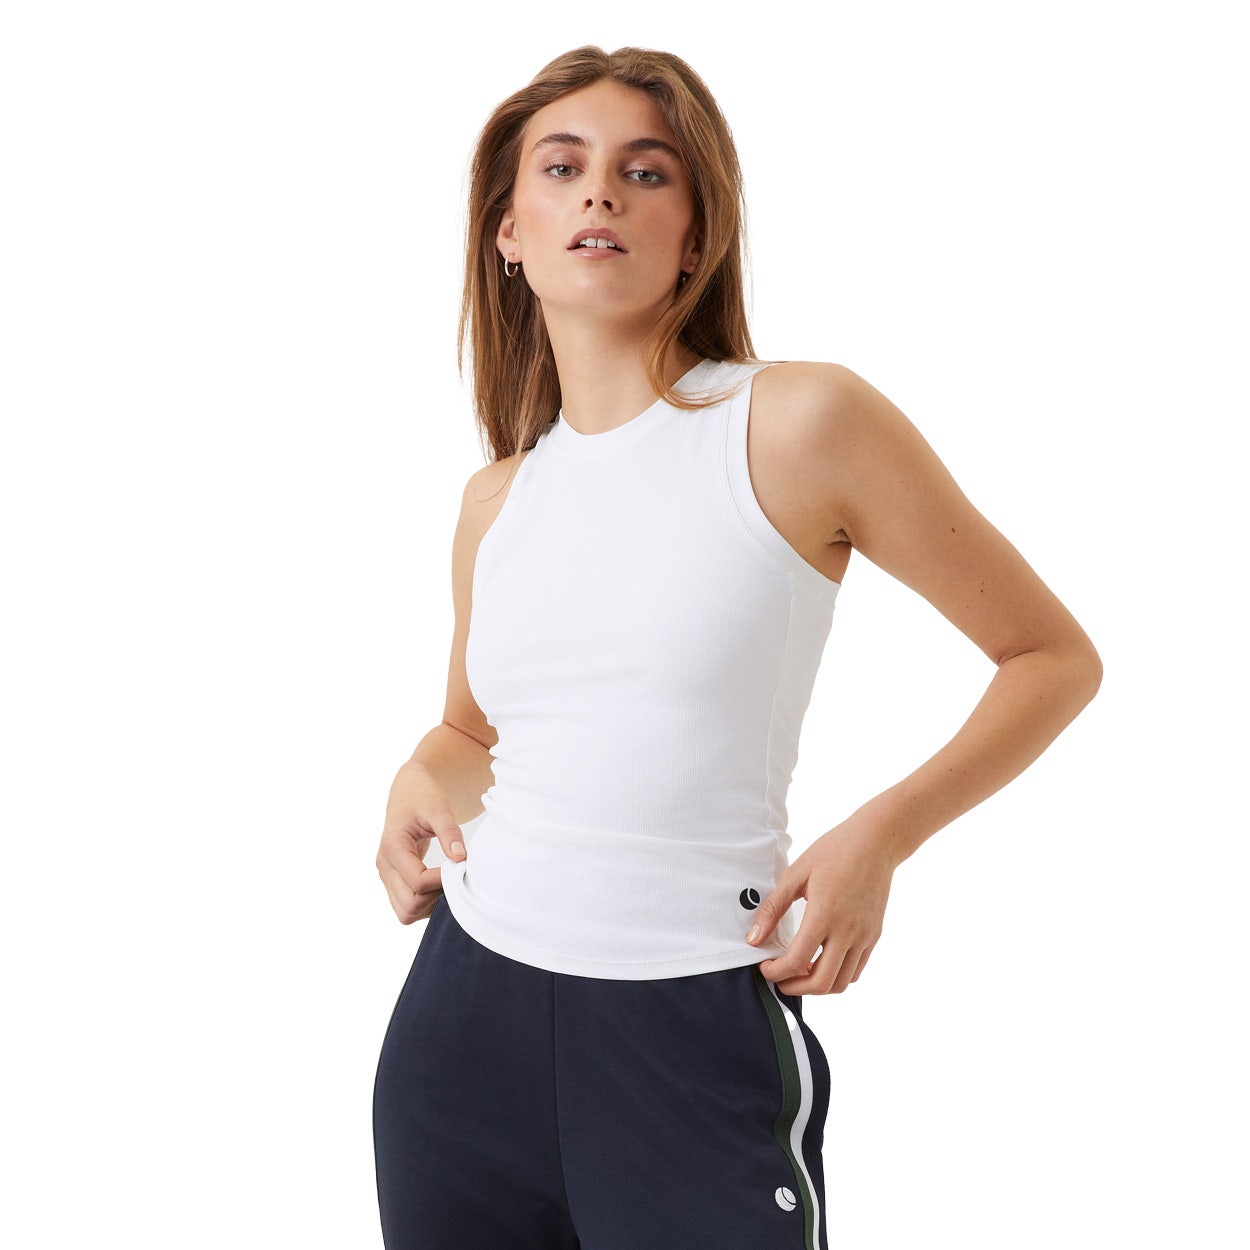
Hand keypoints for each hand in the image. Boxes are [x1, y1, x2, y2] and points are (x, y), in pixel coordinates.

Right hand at [375, 783, 467, 924]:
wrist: (410, 791)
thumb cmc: (423, 797)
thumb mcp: (439, 809)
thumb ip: (449, 832)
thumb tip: (460, 857)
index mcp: (392, 847)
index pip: (418, 882)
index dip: (443, 881)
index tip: (461, 868)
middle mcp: (384, 866)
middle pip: (409, 905)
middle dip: (436, 898)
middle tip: (455, 879)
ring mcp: (387, 876)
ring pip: (406, 912)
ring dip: (430, 905)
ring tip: (448, 881)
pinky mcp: (393, 881)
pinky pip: (407, 907)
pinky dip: (426, 904)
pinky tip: (441, 885)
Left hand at [747, 819, 897, 994]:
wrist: (876, 842)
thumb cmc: (833, 851)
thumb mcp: (796, 874)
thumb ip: (773, 909)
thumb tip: (753, 939)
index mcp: (825, 914)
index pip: (797, 961)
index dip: (775, 972)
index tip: (764, 967)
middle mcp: (848, 931)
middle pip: (821, 983)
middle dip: (794, 988)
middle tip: (779, 979)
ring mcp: (864, 936)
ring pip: (841, 982)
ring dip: (817, 986)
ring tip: (799, 972)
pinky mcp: (874, 935)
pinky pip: (856, 970)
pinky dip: (837, 976)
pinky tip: (821, 962)